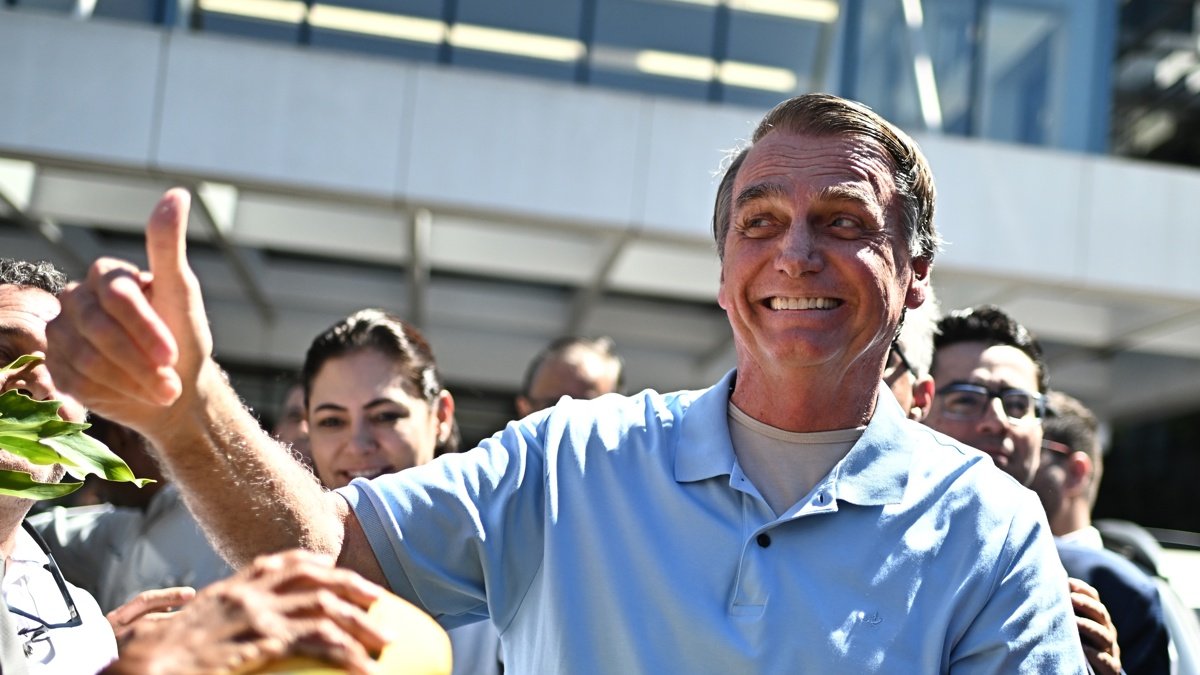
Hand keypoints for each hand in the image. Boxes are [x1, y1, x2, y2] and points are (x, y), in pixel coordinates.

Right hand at [46, 188, 213, 433]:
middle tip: (170, 385)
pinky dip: (110, 393)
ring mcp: (63, 332)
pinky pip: (74, 380)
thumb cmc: (184, 337)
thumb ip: (170, 246)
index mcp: (107, 275)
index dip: (145, 329)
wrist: (175, 390)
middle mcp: (78, 299)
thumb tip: (177, 193)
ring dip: (130, 380)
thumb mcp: (183, 293)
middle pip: (99, 329)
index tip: (172, 355)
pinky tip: (133, 395)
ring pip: (85, 357)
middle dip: (140, 361)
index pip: (117, 297)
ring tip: (161, 392)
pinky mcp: (57, 364)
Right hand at [103, 550, 390, 674]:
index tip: (337, 572)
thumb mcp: (189, 632)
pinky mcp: (261, 639)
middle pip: (314, 577)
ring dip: (360, 622)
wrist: (139, 667)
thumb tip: (226, 632)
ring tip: (385, 640)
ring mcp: (256, 614)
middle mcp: (248, 593)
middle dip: (352, 586)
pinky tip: (364, 668)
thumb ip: (217, 624)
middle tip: (379, 601)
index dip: (316, 565)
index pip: (281, 562)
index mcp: (230, 588)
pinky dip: (347, 652)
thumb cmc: (153, 659)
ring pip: (325, 606)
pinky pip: (317, 640)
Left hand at [1070, 577, 1120, 674]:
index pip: (1095, 600)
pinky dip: (1095, 654)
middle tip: (1071, 598)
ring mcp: (1110, 651)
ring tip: (1075, 622)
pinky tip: (1082, 648)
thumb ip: (1063, 611)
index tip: (1068, 582)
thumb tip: (1043, 587)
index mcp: (1098, 619)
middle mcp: (1106, 632)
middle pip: (1101, 614)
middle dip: (1087, 604)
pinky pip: (1106, 661)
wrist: (1089, 673)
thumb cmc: (1074, 645)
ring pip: (1104, 636)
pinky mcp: (1111, 670)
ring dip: (1089, 627)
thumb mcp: (1071, 627)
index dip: (1083, 590)